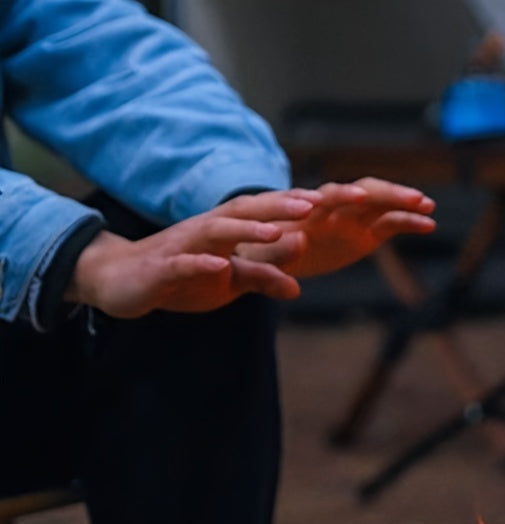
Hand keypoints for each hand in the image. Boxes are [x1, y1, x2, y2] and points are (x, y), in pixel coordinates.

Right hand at [66, 190, 321, 318]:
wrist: (120, 279)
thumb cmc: (182, 276)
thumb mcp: (228, 281)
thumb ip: (261, 278)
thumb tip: (298, 287)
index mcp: (225, 230)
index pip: (263, 212)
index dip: (293, 205)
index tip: (328, 200)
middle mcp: (205, 231)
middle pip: (244, 212)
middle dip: (278, 206)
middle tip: (313, 204)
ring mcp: (183, 247)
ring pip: (216, 233)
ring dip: (246, 231)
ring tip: (276, 230)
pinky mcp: (162, 270)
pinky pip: (182, 264)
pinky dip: (201, 263)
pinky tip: (219, 265)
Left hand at [235, 178, 435, 277]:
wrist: (263, 258)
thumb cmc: (257, 258)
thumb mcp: (261, 260)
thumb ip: (280, 253)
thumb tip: (301, 241)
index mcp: (304, 210)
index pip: (325, 198)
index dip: (342, 196)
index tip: (359, 197)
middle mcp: (330, 208)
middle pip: (361, 192)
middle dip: (386, 193)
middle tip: (410, 198)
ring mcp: (349, 219)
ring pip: (380, 203)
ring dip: (403, 201)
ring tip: (428, 206)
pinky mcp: (362, 233)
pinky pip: (388, 224)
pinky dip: (407, 222)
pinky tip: (429, 225)